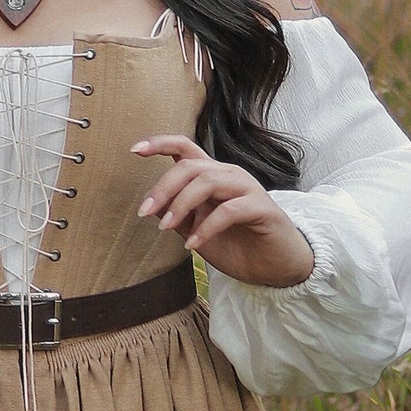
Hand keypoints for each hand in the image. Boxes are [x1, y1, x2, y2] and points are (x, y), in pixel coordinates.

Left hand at [132, 134, 314, 286]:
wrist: (275, 267)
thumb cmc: (237, 245)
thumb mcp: (197, 230)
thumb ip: (179, 216)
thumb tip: (152, 208)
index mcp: (212, 176)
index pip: (185, 148)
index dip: (160, 143)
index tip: (134, 150)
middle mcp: (229, 175)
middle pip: (190, 165)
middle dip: (163, 187)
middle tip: (144, 213)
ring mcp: (248, 189)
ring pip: (208, 180)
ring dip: (181, 204)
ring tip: (165, 228)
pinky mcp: (262, 208)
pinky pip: (229, 210)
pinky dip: (206, 227)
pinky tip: (193, 245)